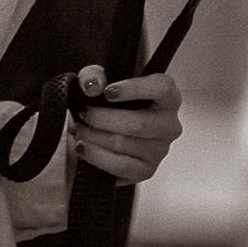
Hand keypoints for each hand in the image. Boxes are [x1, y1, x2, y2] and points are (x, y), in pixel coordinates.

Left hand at [71, 66, 181, 184]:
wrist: (108, 130)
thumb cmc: (112, 101)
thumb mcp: (101, 81)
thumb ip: (94, 75)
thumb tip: (92, 85)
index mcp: (167, 97)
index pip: (162, 89)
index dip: (135, 89)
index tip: (107, 91)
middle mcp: (169, 125)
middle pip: (138, 124)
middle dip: (102, 119)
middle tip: (83, 113)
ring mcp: (160, 150)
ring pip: (124, 145)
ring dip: (94, 137)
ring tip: (78, 129)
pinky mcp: (146, 171)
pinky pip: (120, 166)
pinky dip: (97, 156)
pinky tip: (83, 148)